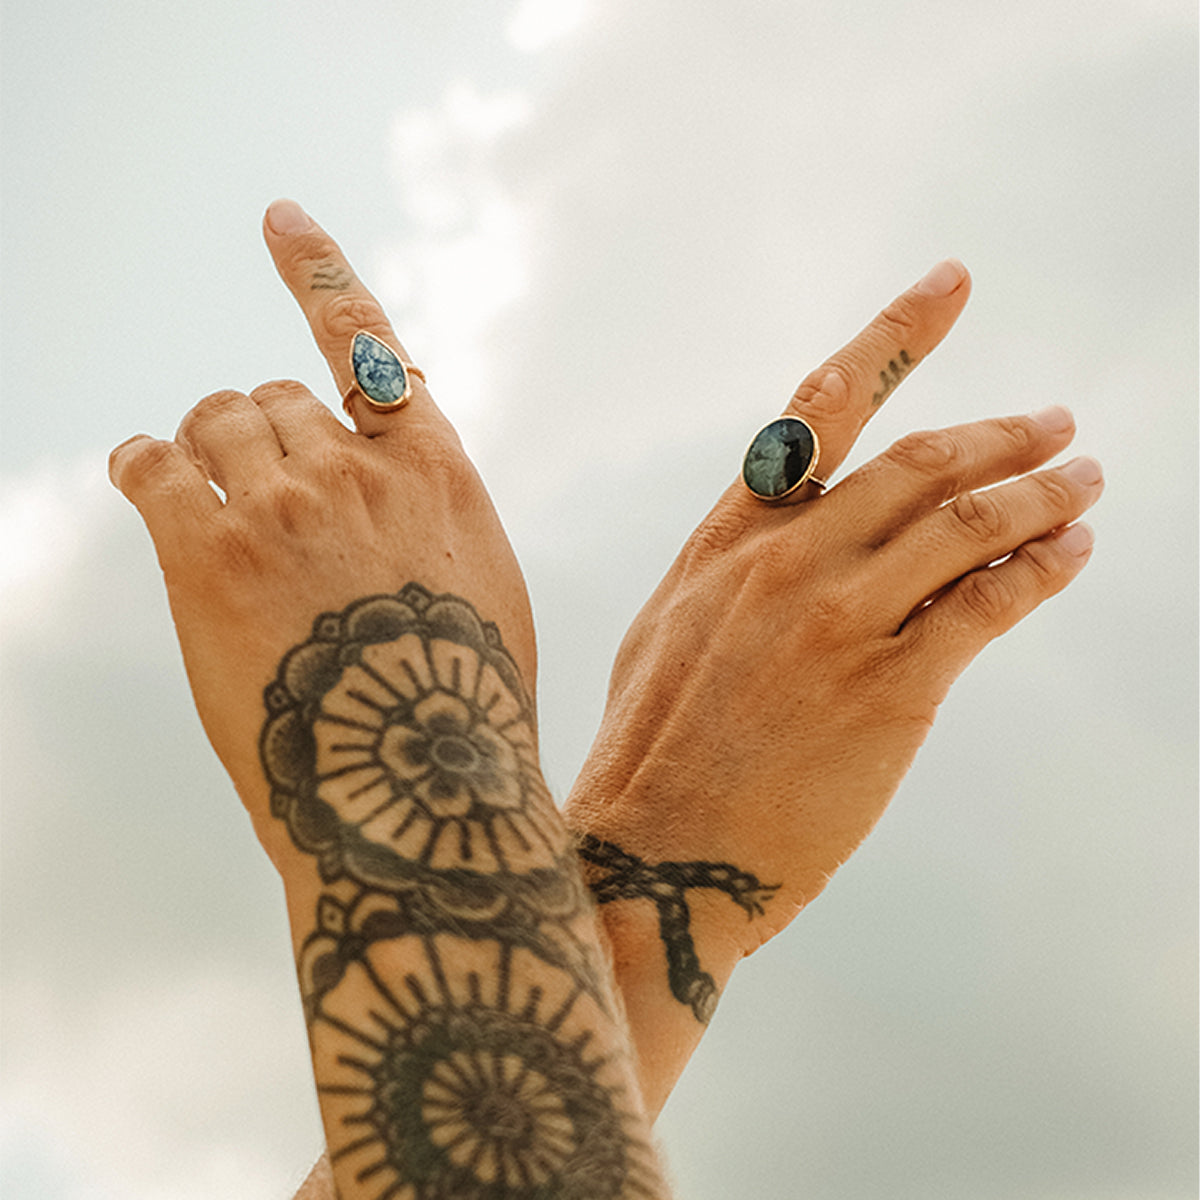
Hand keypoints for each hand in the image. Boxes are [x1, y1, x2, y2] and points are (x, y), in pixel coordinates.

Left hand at [109, 201, 535, 864]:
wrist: (418, 792)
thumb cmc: (461, 708)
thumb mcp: (484, 593)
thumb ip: (433, 524)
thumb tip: (388, 501)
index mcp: (434, 473)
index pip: (366, 345)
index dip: (317, 272)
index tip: (278, 217)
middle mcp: (357, 470)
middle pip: (272, 396)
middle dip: (256, 429)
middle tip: (250, 480)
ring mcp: (283, 507)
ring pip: (212, 423)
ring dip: (201, 446)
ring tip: (196, 483)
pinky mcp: (208, 557)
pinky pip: (153, 467)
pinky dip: (142, 463)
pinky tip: (141, 474)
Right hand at [565, 260, 1101, 1102]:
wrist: (652, 855)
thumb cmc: (654, 754)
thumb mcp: (670, 633)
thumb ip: (732, 571)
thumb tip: (783, 535)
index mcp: (728, 540)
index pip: (820, 411)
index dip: (894, 339)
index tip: (950, 286)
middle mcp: (785, 562)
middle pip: (921, 462)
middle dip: (1002, 434)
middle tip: (1055, 424)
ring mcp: (838, 621)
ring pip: (968, 521)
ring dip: (1043, 492)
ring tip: (1085, 483)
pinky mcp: (889, 690)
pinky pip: (989, 601)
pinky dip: (1041, 568)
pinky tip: (1072, 554)